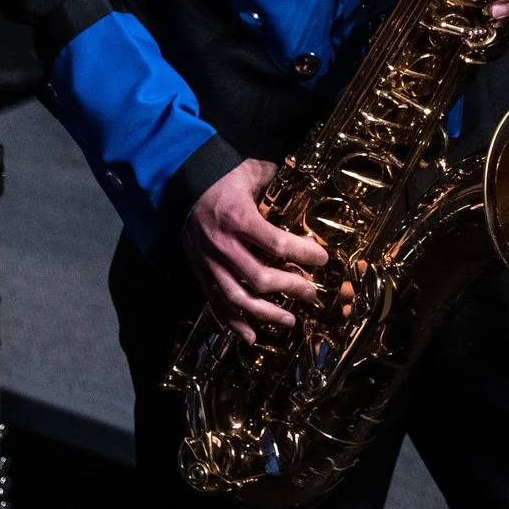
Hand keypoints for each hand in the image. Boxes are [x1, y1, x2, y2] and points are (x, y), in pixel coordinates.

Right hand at [184, 159, 328, 342]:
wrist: (185, 180)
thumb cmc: (226, 175)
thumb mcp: (254, 172)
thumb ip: (280, 185)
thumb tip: (311, 194)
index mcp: (237, 216)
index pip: (276, 243)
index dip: (303, 253)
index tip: (322, 258)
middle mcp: (221, 243)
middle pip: (259, 278)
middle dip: (290, 287)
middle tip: (310, 292)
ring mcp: (207, 260)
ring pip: (237, 298)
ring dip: (265, 314)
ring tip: (289, 321)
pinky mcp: (198, 269)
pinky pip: (214, 301)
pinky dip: (231, 322)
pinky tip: (251, 336)